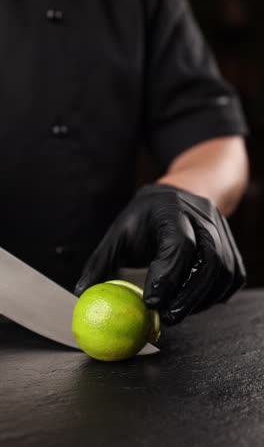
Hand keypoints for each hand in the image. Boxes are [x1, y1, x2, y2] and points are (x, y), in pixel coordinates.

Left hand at [74, 184, 245, 324]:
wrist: (181, 195)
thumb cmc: (146, 216)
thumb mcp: (120, 231)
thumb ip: (102, 261)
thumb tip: (82, 293)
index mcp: (172, 209)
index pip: (179, 244)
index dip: (168, 275)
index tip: (150, 302)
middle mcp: (203, 218)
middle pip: (209, 260)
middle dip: (188, 295)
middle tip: (167, 318)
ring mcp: (222, 231)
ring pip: (224, 272)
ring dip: (202, 299)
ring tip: (177, 311)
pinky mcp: (232, 247)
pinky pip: (232, 277)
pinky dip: (215, 296)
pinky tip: (194, 301)